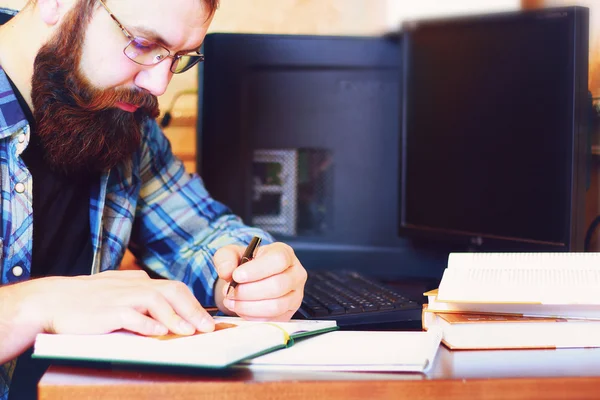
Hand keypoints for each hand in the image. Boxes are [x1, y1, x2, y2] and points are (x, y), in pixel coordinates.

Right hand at [20, 270, 214, 335]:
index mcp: (139, 280)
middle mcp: (134, 285)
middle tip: (207, 327)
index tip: (206, 320)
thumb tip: (167, 312)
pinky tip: (160, 333)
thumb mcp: (119, 291)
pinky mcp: (106, 311)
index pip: (174, 289)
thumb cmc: (86, 300)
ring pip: (156, 301)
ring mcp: (120, 296)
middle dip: (193, 310)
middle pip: (172, 292)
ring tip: (189, 332)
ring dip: (175, 317)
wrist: (51, 300)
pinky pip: (131, 315)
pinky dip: (147, 324)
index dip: (193, 304)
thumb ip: (141, 297)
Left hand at [214, 242, 307, 320]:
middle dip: (248, 291)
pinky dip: (252, 316)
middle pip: (277, 285)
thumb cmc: (246, 265)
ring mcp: (295, 295)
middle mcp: (296, 273)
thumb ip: (226, 257)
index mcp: (285, 253)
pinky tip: (240, 308)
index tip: (237, 276)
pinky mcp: (289, 313)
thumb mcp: (233, 254)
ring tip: (231, 301)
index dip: (257, 270)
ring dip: (248, 306)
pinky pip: (272, 319)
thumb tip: (227, 271)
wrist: (251, 280)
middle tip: (230, 292)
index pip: (278, 260)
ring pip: (275, 306)